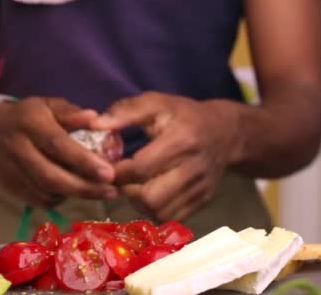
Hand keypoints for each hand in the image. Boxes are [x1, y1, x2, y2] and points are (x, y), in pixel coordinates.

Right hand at [0, 97, 118, 207]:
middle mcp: (18, 148)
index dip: (84, 161)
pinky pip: (37, 200)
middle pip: (52, 176)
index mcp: (30, 124)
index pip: (58, 145)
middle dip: (84, 188)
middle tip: (111, 191)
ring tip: (97, 191)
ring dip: (74, 195)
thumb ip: (71, 113)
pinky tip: (72, 192)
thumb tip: (97, 119)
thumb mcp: (48, 105)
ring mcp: (10, 171)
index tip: (109, 173)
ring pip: (45, 192)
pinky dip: (58, 199)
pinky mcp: (9, 187)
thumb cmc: (27, 116)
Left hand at [90, 92, 240, 221]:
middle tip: (119, 180)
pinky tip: (148, 194)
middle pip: (150, 197)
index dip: (116, 172)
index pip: (140, 168)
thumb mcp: (157, 103)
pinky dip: (154, 210)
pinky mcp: (203, 201)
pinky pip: (172, 218)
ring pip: (159, 212)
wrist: (226, 131)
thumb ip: (125, 112)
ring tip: (133, 187)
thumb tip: (94, 125)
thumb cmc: (184, 115)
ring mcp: (200, 188)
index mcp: (181, 140)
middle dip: (127, 191)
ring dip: (139, 203)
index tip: (103, 167)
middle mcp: (193, 168)